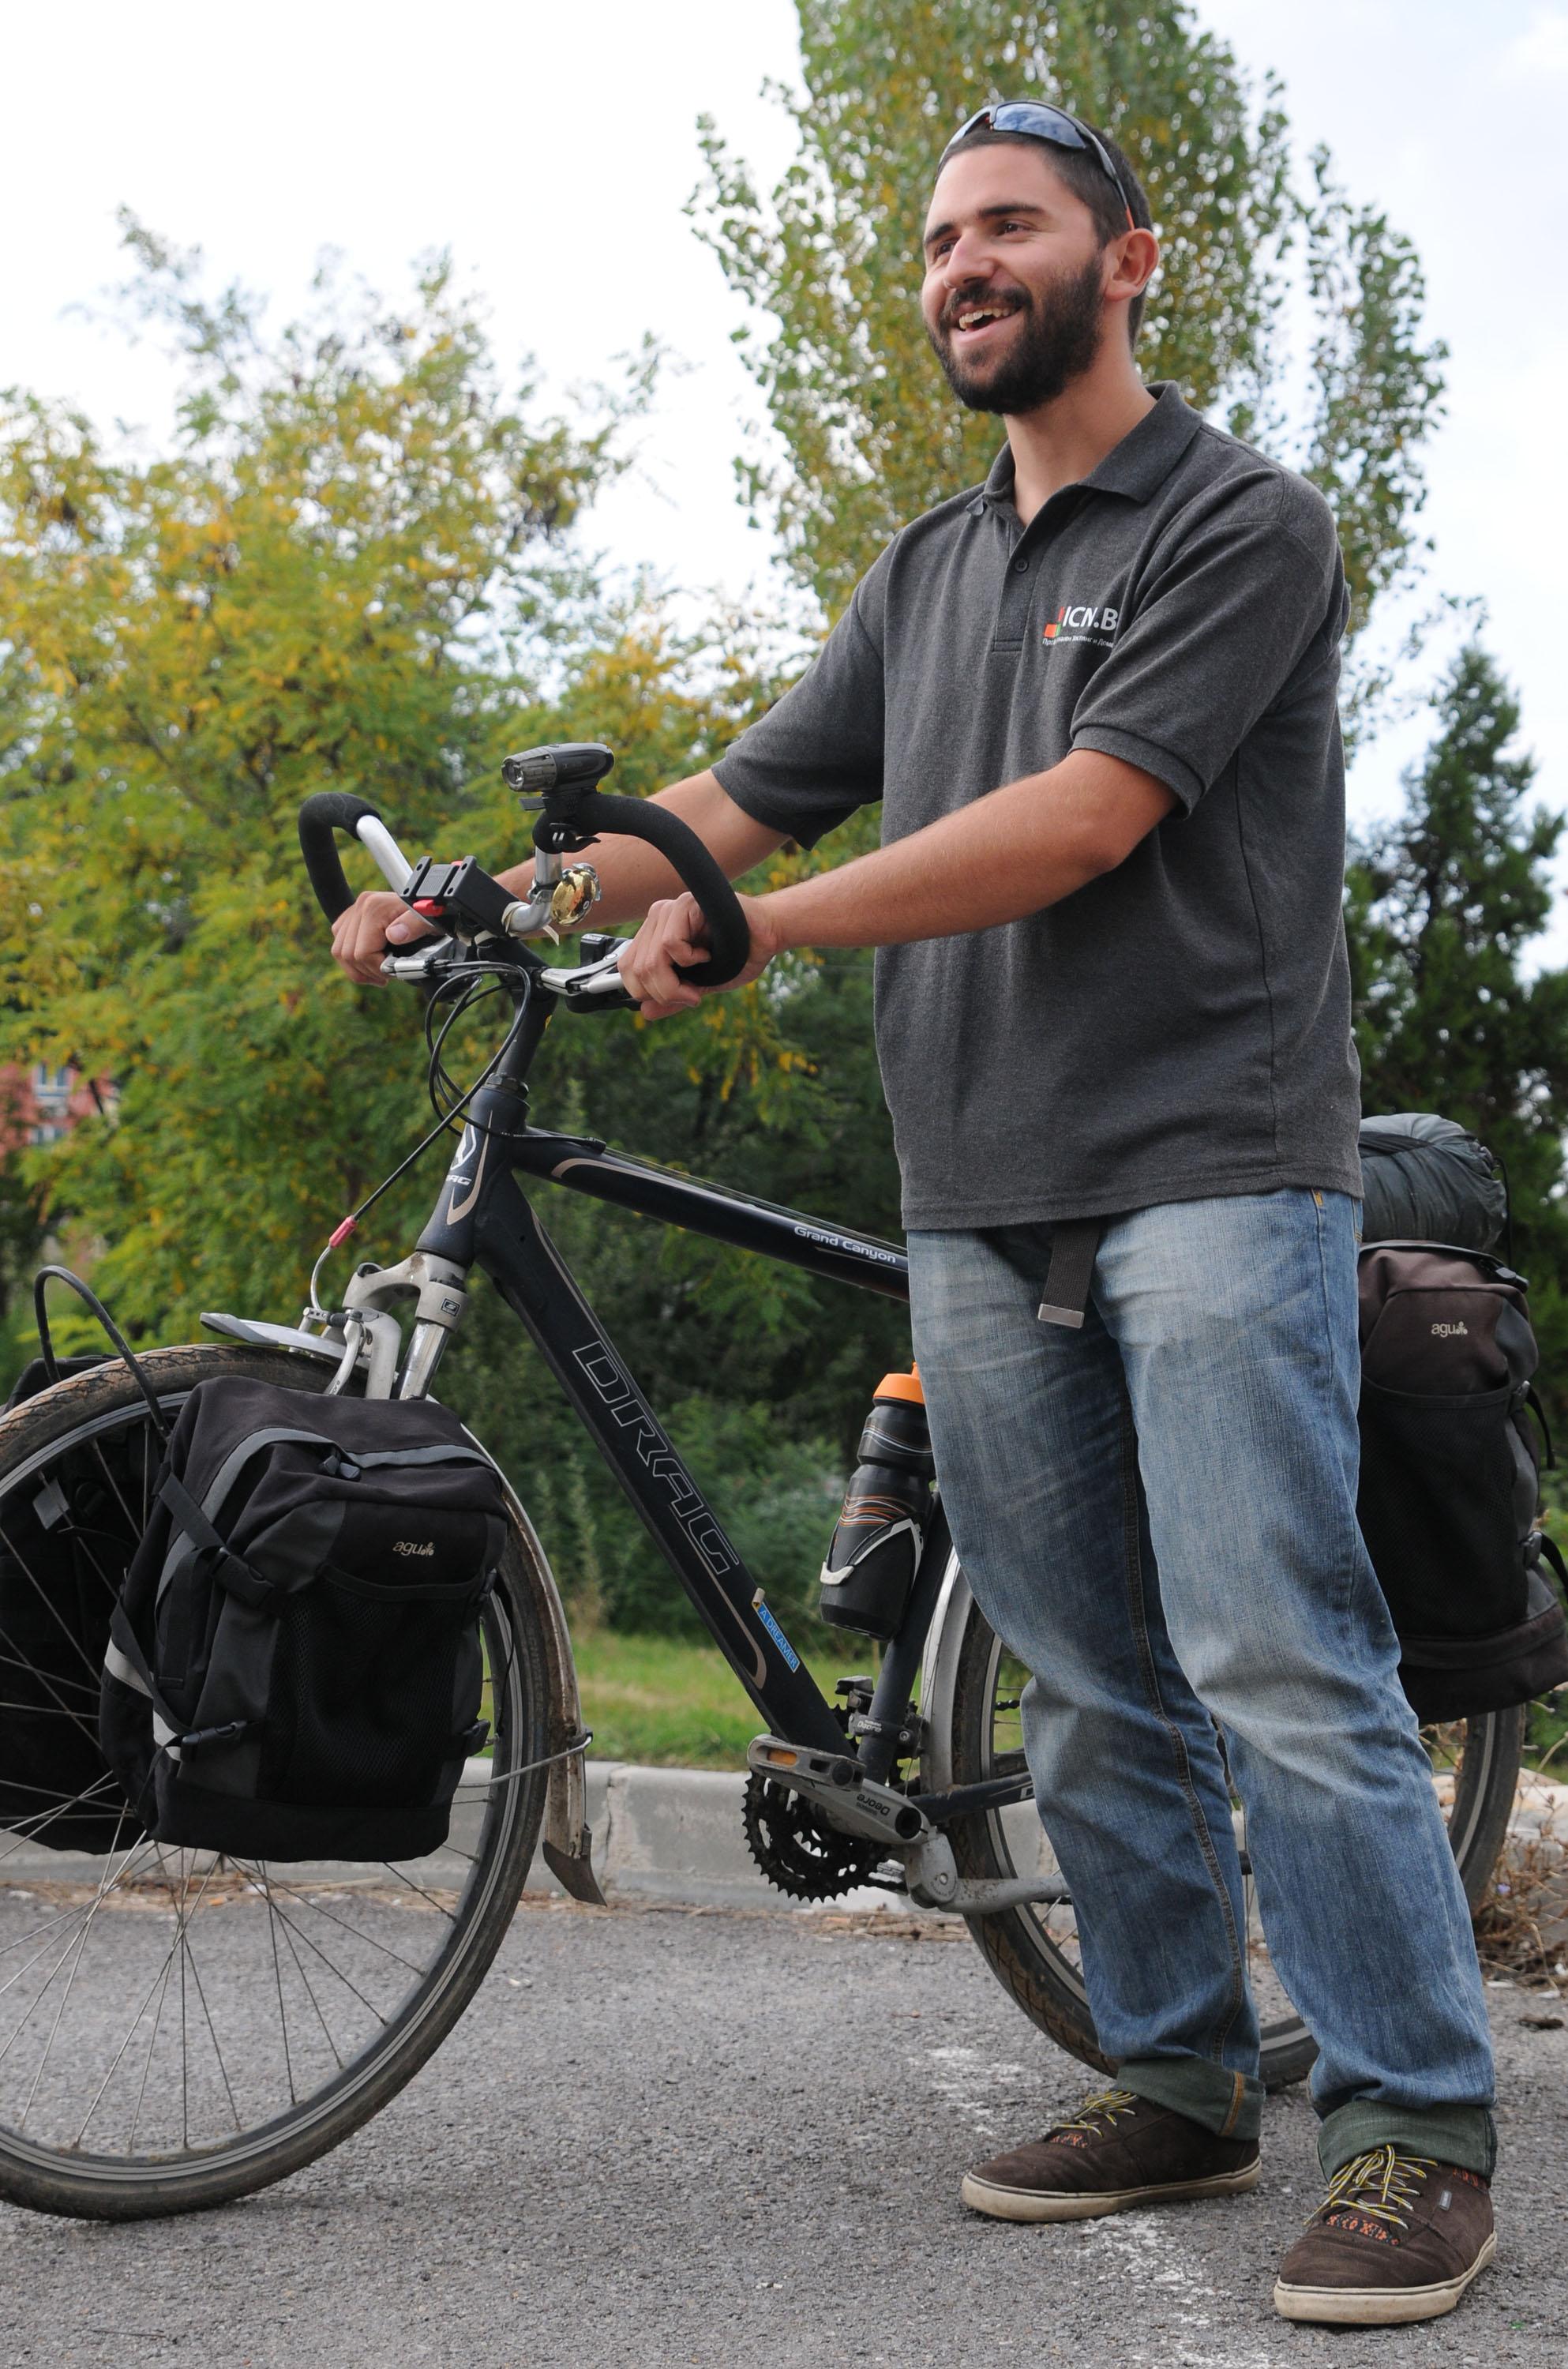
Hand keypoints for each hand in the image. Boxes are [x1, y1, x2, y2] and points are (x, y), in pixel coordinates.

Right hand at [330, 890, 435, 984]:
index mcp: (374, 907)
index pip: (362, 952)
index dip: (377, 969)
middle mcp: (360, 906)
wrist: (429, 904)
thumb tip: (394, 936)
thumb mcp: (429, 921)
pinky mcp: (350, 918)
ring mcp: (353, 911)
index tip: (393, 973)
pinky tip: (370, 963)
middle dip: (368, 972)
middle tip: (386, 977)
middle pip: (347, 954)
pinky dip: (352, 959)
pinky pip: (339, 944)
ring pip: (339, 951)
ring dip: (357, 969)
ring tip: (377, 974)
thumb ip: (414, 926)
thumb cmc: (430, 915)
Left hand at [618, 891, 781, 1018]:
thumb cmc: (738, 955)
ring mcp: (670, 909)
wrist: (767, 936)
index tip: (679, 998)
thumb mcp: (700, 984)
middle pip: (637, 968)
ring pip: (651, 960)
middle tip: (691, 995)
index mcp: (655, 933)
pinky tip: (706, 953)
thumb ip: (672, 997)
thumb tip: (645, 1013)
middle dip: (664, 992)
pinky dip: (690, 959)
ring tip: (701, 974)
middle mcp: (658, 918)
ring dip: (677, 982)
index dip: (648, 992)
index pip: (628, 967)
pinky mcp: (685, 904)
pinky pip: (670, 944)